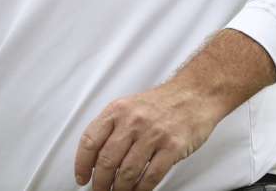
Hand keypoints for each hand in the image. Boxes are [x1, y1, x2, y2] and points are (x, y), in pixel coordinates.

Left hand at [74, 82, 217, 190]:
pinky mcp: (172, 147)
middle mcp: (132, 121)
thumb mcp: (129, 106)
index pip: (90, 141)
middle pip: (107, 161)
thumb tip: (94, 158)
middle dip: (101, 183)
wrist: (194, 94)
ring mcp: (153, 134)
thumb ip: (112, 128)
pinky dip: (142, 189)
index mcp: (117, 110)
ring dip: (120, 189)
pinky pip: (151, 175)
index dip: (82, 164)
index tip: (82, 178)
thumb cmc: (162, 103)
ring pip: (128, 172)